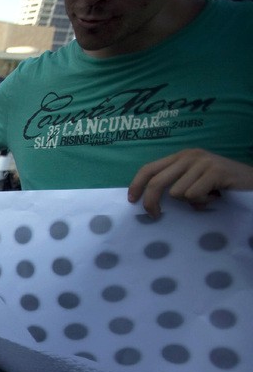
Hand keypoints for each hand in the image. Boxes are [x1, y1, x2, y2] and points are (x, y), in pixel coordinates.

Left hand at [128, 149, 252, 218]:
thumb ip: (175, 185)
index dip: (137, 184)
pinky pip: (194, 195)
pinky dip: (203, 202)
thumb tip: (149, 202)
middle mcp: (189, 156)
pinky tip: (215, 197)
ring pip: (177, 193)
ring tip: (206, 197)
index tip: (131, 200)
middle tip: (155, 216)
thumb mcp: (194, 182)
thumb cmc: (220, 186)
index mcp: (181, 157)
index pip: (149, 168)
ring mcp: (202, 162)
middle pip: (156, 182)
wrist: (251, 182)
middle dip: (152, 202)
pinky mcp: (214, 171)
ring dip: (191, 202)